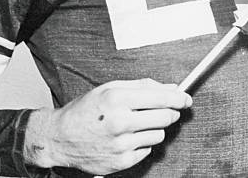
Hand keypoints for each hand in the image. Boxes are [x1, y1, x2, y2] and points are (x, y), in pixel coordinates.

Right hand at [24, 78, 191, 173]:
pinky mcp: (121, 162)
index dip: (179, 98)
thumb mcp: (111, 87)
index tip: (186, 99)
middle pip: (165, 117)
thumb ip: (143, 86)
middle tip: (167, 110)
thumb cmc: (86, 110)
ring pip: (159, 135)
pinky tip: (128, 137)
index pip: (161, 98)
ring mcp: (121, 144)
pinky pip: (147, 151)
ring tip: (137, 124)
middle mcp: (120, 121)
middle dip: (170, 112)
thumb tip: (171, 88)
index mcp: (118, 98)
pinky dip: (142, 143)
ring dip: (154, 128)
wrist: (61, 137)